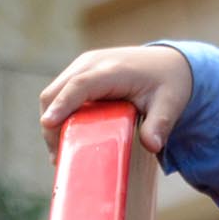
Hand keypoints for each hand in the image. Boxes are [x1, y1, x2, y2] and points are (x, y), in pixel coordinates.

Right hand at [39, 45, 194, 158]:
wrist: (168, 62)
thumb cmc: (169, 83)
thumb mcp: (170, 103)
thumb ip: (160, 124)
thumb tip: (152, 146)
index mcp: (113, 69)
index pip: (80, 85)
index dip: (62, 104)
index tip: (48, 124)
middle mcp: (92, 63)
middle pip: (56, 92)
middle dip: (51, 125)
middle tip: (59, 157)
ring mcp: (83, 66)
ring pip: (53, 93)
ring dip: (52, 121)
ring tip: (61, 152)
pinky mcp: (80, 72)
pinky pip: (59, 93)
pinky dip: (57, 114)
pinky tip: (67, 137)